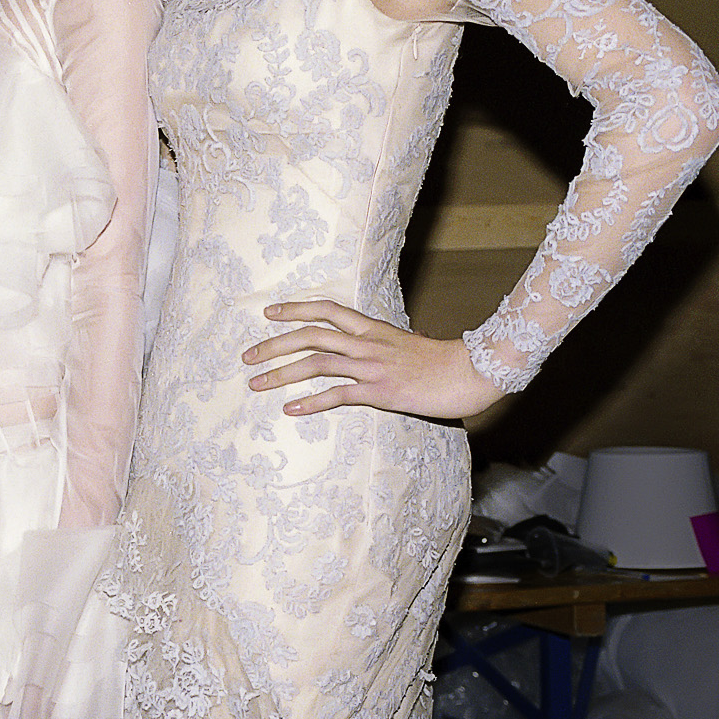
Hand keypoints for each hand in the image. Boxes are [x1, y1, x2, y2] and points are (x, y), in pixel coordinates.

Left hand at [244, 301, 503, 422]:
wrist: (471, 372)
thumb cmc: (443, 361)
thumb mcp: (411, 343)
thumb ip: (392, 341)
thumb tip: (393, 338)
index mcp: (373, 329)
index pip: (326, 309)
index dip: (295, 308)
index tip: (268, 312)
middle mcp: (367, 344)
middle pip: (310, 336)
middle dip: (274, 344)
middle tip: (247, 355)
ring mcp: (372, 367)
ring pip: (316, 364)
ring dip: (281, 373)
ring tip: (256, 383)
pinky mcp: (380, 392)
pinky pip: (338, 396)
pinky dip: (311, 403)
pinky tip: (291, 410)